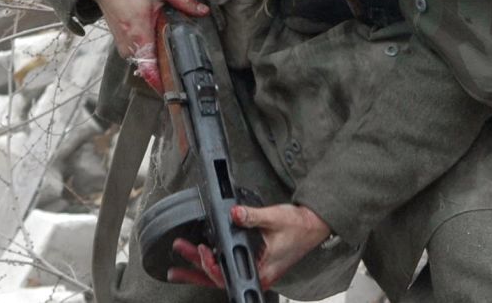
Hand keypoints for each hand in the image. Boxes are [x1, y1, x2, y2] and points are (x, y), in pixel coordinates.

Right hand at [88, 0, 207, 91]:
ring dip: (155, 55)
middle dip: (164, 64)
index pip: (150, 69)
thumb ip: (183, 0)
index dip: (162, 81)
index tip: (175, 87)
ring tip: (168, 47)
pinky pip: (137, 53)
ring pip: (143, 60)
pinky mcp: (120, 42)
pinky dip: (147, 49)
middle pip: (149, 66)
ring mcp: (122, 45)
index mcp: (140, 35)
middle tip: (180, 61)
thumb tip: (202, 10)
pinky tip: (155, 39)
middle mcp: (129, 45)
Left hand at [166, 202, 332, 289]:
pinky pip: (229, 269)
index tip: (201, 252)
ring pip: (222, 275)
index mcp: (262, 271)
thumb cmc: (299, 226)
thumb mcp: (275, 218)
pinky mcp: (255, 264)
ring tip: (179, 266)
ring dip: (200, 269)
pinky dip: (214, 264)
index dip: (211, 267)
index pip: (229, 276)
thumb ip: (252, 216)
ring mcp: (255, 272)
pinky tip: (201, 258)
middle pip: (220, 278)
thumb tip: (234, 213)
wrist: (314, 225)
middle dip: (195, 270)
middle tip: (176, 260)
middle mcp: (257, 276)